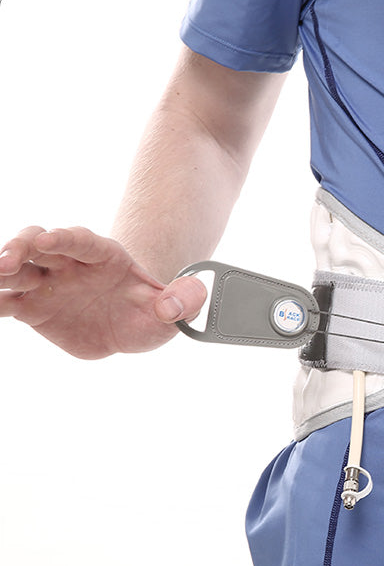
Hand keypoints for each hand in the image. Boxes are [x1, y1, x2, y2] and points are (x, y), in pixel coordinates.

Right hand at [0, 226, 205, 358]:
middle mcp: (70, 263)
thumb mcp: (174, 309)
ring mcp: (48, 284)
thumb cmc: (153, 311)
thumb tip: (173, 307)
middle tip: (6, 261)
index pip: (81, 240)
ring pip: (15, 269)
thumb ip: (183, 301)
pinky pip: (6, 302)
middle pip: (38, 244)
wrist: (133, 328)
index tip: (48, 240)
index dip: (64, 238)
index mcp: (104, 256)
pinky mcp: (33, 308)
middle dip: (20, 247)